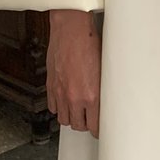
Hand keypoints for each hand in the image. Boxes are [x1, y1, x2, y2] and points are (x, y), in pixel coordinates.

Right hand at [46, 9, 101, 137]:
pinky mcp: (51, 86)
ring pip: (64, 119)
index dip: (99, 129)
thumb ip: (104, 86)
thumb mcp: (105, 67)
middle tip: (90, 119)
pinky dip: (59, 108)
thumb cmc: (90, 42)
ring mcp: (61, 93)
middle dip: (86, 124)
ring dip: (72, 117)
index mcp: (92, 94)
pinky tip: (66, 102)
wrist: (71, 29)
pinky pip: (53, 107)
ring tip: (78, 112)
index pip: (95, 125)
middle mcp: (75, 97)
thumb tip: (108, 97)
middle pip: (79, 125)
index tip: (101, 129)